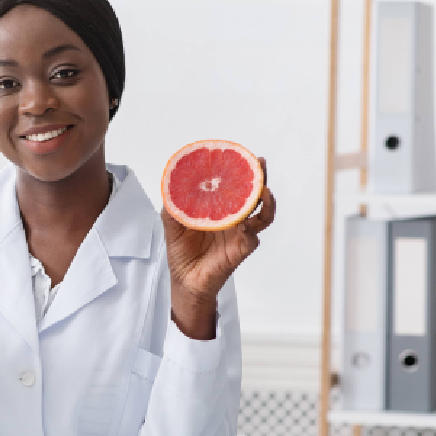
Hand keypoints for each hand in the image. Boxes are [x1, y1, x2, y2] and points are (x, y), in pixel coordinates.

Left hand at [162, 157, 275, 338]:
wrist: (184, 280)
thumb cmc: (181, 251)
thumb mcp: (172, 223)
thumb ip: (173, 204)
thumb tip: (171, 184)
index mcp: (220, 210)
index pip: (235, 186)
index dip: (240, 171)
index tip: (240, 155)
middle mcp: (234, 219)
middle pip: (254, 195)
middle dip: (260, 178)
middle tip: (259, 163)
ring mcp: (240, 234)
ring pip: (263, 214)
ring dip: (265, 201)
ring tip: (262, 190)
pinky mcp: (241, 250)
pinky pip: (252, 237)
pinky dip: (250, 229)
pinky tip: (243, 223)